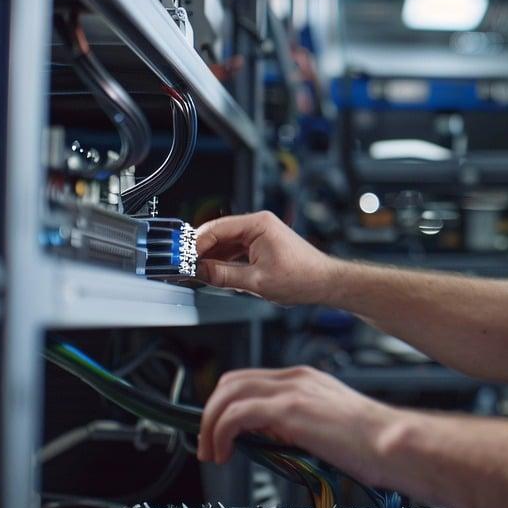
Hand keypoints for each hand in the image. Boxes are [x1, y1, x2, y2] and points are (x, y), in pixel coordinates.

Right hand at [195, 211, 337, 305]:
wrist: (325, 283)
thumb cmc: (303, 277)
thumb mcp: (256, 281)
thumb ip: (223, 276)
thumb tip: (199, 272)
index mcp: (258, 224)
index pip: (216, 229)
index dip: (195, 244)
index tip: (182, 258)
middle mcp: (259, 225)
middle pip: (219, 234)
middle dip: (201, 251)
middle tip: (184, 266)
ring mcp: (260, 235)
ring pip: (226, 244)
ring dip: (212, 258)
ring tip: (196, 272)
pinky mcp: (262, 246)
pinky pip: (236, 251)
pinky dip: (224, 261)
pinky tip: (214, 273)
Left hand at [197, 365, 395, 484]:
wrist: (391, 442)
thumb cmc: (371, 442)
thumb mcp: (327, 426)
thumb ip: (297, 425)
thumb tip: (270, 440)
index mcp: (307, 380)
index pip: (251, 380)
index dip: (227, 405)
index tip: (221, 432)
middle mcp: (296, 378)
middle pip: (232, 382)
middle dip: (211, 413)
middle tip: (210, 443)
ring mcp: (291, 390)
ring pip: (227, 394)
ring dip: (210, 425)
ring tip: (212, 452)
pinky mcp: (288, 410)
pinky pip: (235, 414)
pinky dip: (220, 433)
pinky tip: (224, 452)